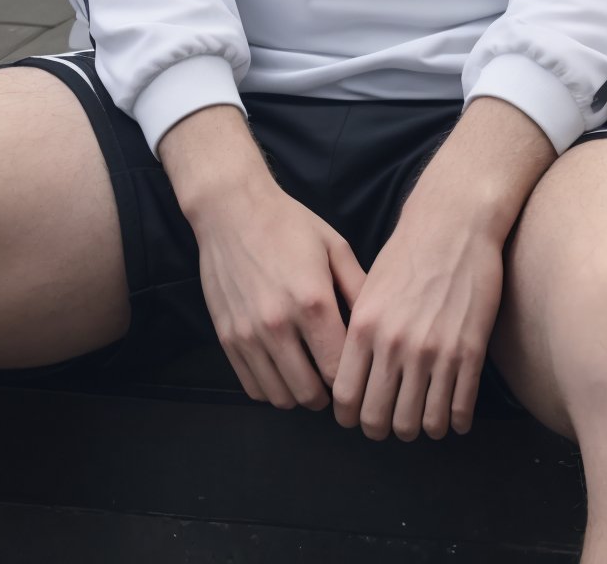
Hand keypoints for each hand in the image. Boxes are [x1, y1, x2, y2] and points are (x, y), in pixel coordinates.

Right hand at [193, 182, 365, 410]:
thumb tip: (380, 326)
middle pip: (310, 393)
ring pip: (280, 396)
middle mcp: (278, 325)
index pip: (339, 370)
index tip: (356, 371)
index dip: (352, 378)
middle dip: (327, 393)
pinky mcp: (226, 338)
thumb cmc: (288, 224)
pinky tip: (281, 369)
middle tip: (333, 377)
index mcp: (313, 302)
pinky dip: (270, 387)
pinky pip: (252, 387)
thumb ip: (359, 289)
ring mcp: (248, 335)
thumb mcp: (334, 247)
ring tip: (307, 374)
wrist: (231, 210)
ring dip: (298, 393)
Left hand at [331, 97, 554, 442]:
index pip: (346, 396)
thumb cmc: (409, 252)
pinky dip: (453, 421)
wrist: (454, 224)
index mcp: (365, 326)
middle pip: (380, 418)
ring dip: (419, 429)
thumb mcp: (369, 286)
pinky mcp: (469, 351)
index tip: (357, 416)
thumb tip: (348, 371)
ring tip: (422, 422)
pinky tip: (451, 416)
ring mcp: (434, 350)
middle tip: (390, 424)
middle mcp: (396, 344)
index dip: (349, 416)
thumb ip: (358, 330)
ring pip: (420, 422)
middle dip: (383, 429)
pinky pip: (458, 409)